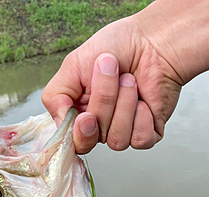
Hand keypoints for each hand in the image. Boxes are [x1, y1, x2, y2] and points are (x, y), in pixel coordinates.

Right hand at [41, 16, 182, 153]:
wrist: (152, 40)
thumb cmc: (116, 48)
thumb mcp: (73, 65)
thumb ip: (56, 96)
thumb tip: (59, 124)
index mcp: (79, 115)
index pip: (72, 142)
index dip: (79, 134)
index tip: (86, 116)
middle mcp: (99, 128)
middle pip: (94, 137)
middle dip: (104, 102)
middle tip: (113, 72)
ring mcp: (123, 132)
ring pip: (117, 140)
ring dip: (124, 105)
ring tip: (130, 80)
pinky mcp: (147, 133)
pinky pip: (140, 140)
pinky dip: (142, 116)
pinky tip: (144, 99)